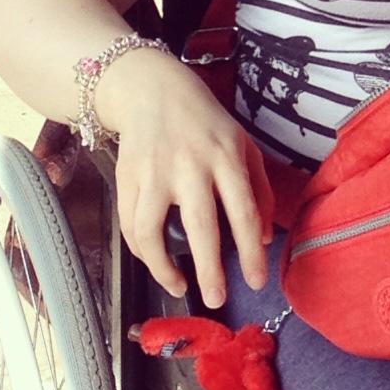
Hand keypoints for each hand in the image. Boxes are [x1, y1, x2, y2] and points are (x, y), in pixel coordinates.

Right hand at [95, 47, 274, 306]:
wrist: (153, 90)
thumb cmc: (207, 124)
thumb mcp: (244, 146)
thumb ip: (259, 190)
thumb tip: (263, 238)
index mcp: (226, 156)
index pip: (244, 212)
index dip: (251, 252)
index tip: (256, 282)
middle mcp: (190, 164)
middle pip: (200, 226)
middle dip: (210, 269)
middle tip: (216, 299)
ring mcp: (154, 171)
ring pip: (152, 230)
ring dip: (163, 268)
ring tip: (180, 287)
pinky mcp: (126, 177)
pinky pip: (130, 224)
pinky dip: (141, 251)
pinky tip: (155, 263)